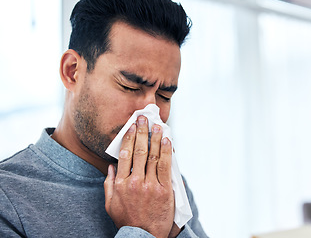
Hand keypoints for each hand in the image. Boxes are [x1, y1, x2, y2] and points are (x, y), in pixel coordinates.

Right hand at [104, 116, 177, 237]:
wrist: (143, 236)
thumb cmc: (127, 220)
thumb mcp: (110, 204)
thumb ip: (109, 184)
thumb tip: (110, 167)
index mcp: (121, 183)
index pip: (124, 154)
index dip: (128, 137)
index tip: (131, 126)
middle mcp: (135, 182)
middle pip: (139, 151)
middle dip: (141, 132)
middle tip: (143, 118)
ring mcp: (151, 185)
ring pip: (153, 156)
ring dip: (155, 138)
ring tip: (157, 125)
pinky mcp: (165, 190)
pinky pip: (166, 166)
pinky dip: (166, 152)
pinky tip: (167, 141)